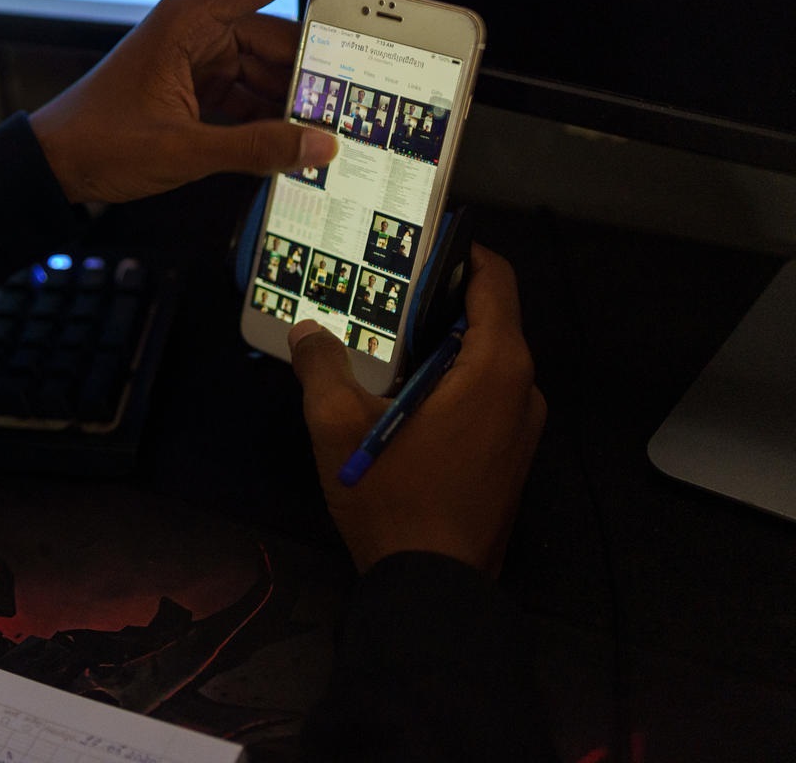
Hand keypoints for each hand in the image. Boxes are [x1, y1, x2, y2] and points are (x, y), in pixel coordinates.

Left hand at [28, 0, 414, 203]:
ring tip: (338, 130)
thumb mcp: (182, 149)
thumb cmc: (98, 143)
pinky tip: (298, 144)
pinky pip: (250, 94)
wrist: (52, 166)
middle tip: (371, 94)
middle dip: (324, 69)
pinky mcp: (197, 88)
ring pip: (270, 70)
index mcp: (194, 17)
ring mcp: (199, 58)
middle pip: (282, 36)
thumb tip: (320, 146)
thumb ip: (256, 147)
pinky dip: (273, 118)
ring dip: (299, 101)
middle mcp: (200, 28)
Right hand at [288, 245, 545, 574]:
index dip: (461, 252)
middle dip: (437, 301)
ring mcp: (523, 427)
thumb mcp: (337, 425)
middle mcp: (522, 389)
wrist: (433, 587)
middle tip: (381, 293)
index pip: (495, 280)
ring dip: (441, 346)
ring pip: (486, 361)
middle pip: (489, 319)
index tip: (416, 245)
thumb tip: (308, 330)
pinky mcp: (511, 458)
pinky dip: (451, 381)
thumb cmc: (393, 497)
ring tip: (382, 343)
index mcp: (495, 367)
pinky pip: (486, 396)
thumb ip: (320, 366)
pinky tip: (401, 397)